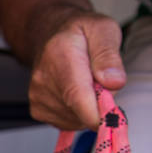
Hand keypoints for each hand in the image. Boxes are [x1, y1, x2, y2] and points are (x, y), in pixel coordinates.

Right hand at [27, 10, 125, 129]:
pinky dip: (79, 114)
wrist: (51, 35)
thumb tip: (114, 82)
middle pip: (81, 111)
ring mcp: (38, 97)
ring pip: (77, 120)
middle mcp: (43, 79)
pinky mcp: (38, 111)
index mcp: (60, 55)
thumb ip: (109, 55)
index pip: (77, 95)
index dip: (98, 114)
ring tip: (87, 84)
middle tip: (101, 81)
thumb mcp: (103, 29)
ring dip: (89, 109)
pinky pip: (69, 123)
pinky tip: (75, 94)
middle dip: (100, 104)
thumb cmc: (80, 33)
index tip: (114, 117)